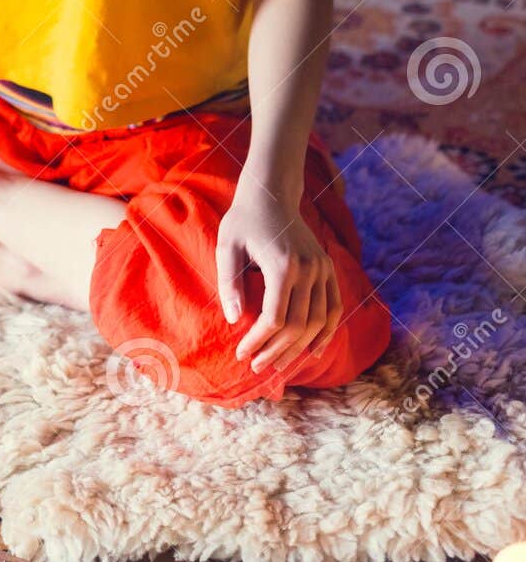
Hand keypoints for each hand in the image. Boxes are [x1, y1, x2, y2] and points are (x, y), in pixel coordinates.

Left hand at [214, 177, 343, 375]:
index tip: (242, 353)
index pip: (275, 318)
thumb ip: (229, 284)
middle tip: (256, 368)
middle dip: (276, 351)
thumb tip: (236, 320)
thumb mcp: (226, 247)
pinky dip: (326, 332)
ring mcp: (323, 269)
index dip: (258, 341)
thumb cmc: (243, 221)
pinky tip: (314, 352)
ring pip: (318, 322)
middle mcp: (309, 269)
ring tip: (277, 365)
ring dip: (298, 348)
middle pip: (298, 325)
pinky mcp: (328, 268)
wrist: (272, 193)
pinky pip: (334, 308)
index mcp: (283, 265)